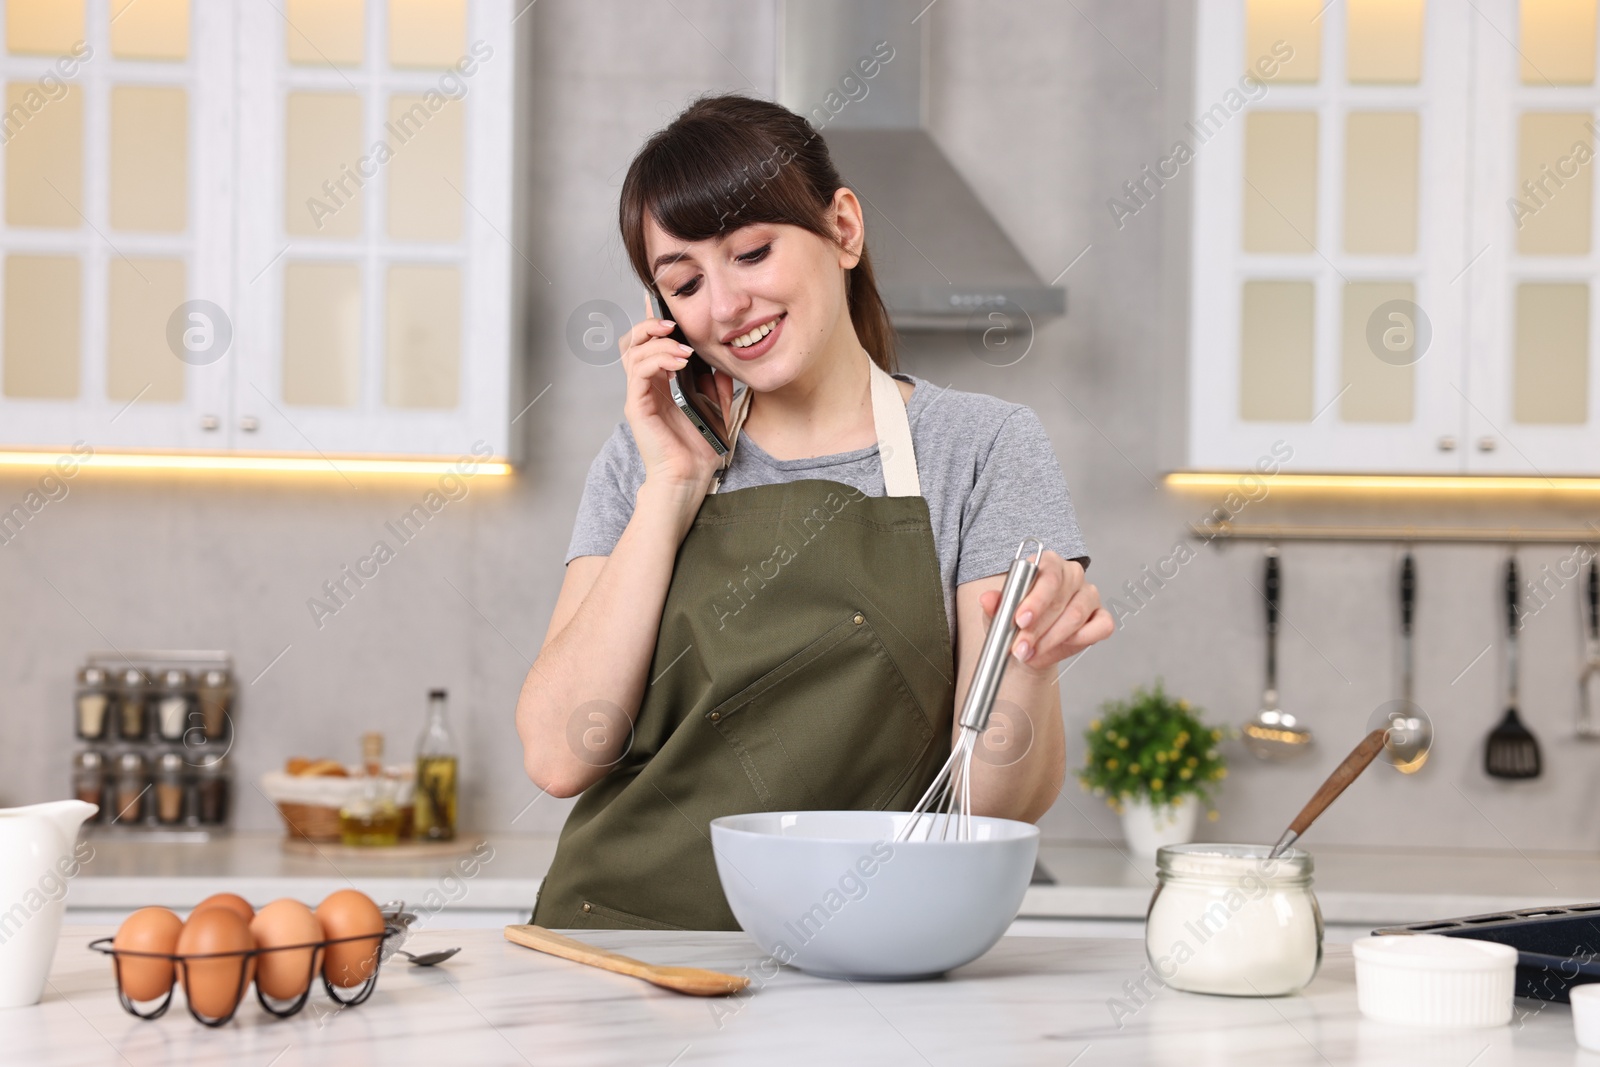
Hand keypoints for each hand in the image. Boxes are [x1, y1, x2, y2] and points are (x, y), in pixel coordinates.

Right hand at [619, 317, 736, 491]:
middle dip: (649, 325)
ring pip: (633, 352)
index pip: (648, 345)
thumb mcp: (716, 409)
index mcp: (660, 384)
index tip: (671, 312)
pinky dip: (658, 359)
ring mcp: (639, 396)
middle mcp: (645, 387)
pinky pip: (639, 372)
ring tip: (684, 350)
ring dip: (659, 343)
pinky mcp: (637, 406)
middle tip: (672, 324)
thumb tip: (721, 363)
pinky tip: (680, 363)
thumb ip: (716, 385)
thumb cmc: (698, 449)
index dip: (654, 324)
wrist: (689, 478)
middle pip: (632, 342)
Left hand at [978, 551, 1112, 673]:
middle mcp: (1072, 575)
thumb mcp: (999, 612)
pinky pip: (1100, 628)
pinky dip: (1079, 641)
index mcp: (1048, 564)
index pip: (1048, 574)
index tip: (1020, 620)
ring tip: (1031, 652)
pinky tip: (1058, 647)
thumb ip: (994, 604)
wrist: (1028, 645)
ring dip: (1051, 639)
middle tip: (1021, 646)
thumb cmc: (1016, 621)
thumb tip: (987, 599)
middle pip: (1060, 598)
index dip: (1035, 599)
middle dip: (1038, 627)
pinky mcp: (1101, 617)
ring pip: (1076, 615)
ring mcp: (1089, 595)